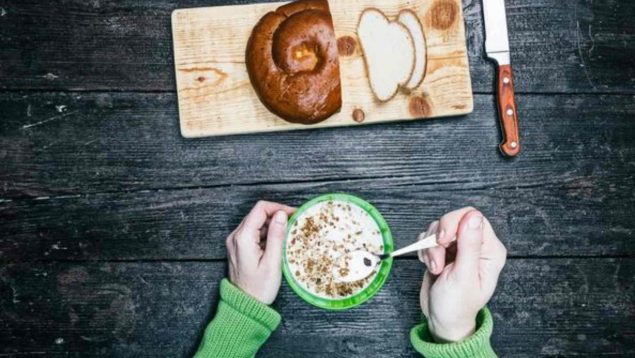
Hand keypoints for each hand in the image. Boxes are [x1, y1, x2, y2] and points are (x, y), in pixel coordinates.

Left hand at [227, 200, 294, 304]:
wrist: (245, 306)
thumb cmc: (259, 288)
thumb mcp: (272, 262)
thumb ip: (276, 236)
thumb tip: (281, 215)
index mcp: (243, 238)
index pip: (260, 209)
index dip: (278, 208)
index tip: (293, 213)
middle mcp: (235, 237)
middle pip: (257, 214)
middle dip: (276, 215)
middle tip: (294, 222)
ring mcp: (235, 242)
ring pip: (256, 222)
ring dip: (272, 224)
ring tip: (288, 233)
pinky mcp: (238, 247)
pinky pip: (253, 232)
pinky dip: (266, 233)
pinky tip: (278, 241)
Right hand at [418, 207, 506, 341]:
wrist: (442, 320)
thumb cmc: (457, 305)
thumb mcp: (463, 276)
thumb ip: (469, 245)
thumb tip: (472, 216)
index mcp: (490, 250)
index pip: (473, 217)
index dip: (454, 223)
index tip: (442, 241)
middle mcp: (476, 245)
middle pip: (453, 219)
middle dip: (438, 239)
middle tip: (436, 260)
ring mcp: (459, 247)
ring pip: (439, 228)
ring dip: (430, 247)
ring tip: (435, 268)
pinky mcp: (444, 251)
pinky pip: (430, 237)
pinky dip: (425, 249)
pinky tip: (429, 265)